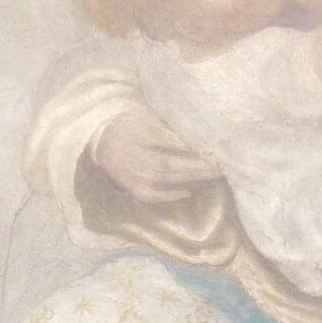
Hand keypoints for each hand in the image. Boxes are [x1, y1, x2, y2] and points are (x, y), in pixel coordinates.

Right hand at [94, 112, 220, 203]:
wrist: (101, 142)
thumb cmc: (127, 129)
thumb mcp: (147, 126)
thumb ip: (168, 136)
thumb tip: (193, 143)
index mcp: (144, 148)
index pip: (175, 155)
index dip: (195, 158)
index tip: (214, 157)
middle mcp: (141, 166)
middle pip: (175, 169)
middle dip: (199, 169)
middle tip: (220, 169)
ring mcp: (136, 179)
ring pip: (168, 181)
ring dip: (191, 179)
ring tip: (211, 176)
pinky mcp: (134, 189)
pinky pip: (154, 196)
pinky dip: (170, 196)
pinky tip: (187, 193)